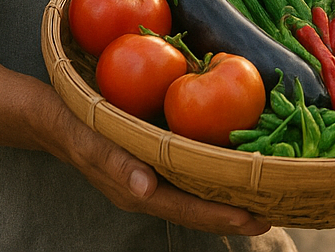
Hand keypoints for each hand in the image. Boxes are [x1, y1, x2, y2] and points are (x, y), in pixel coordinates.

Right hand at [0, 68, 269, 235]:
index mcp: (139, 191)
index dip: (221, 216)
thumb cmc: (76, 126)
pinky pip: (192, 169)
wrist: (57, 115)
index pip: (188, 209)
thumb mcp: (92, 142)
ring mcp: (156, 174)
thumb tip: (144, 189)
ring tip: (266, 191)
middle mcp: (152, 188)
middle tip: (277, 211)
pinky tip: (237, 161)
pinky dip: (216, 169)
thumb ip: (116, 165)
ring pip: (199, 190)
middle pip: (200, 207)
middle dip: (236, 212)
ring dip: (230, 193)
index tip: (255, 218)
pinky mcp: (159, 156)